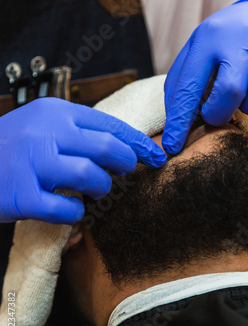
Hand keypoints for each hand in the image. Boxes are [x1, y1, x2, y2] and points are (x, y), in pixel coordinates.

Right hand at [0, 98, 165, 223]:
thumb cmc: (10, 147)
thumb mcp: (42, 124)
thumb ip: (76, 131)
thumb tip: (123, 145)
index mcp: (55, 112)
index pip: (110, 124)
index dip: (138, 142)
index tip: (156, 154)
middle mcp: (45, 132)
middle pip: (107, 147)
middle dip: (126, 163)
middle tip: (126, 172)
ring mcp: (32, 163)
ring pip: (90, 175)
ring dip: (101, 188)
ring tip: (95, 190)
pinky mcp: (22, 195)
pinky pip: (66, 208)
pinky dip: (75, 213)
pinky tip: (71, 209)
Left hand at [162, 0, 247, 153]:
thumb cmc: (224, 44)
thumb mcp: (197, 51)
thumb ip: (182, 84)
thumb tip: (173, 124)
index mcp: (210, 39)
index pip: (190, 85)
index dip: (179, 121)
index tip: (171, 145)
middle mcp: (243, 40)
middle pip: (231, 90)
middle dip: (219, 113)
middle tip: (217, 114)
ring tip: (246, 98)